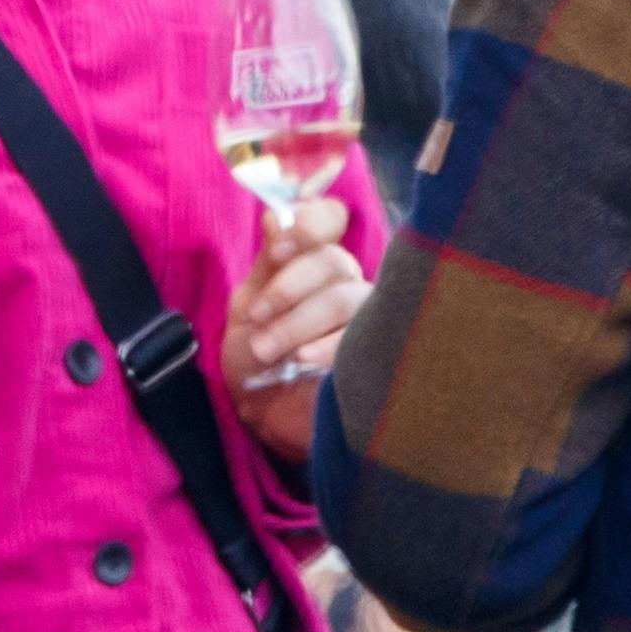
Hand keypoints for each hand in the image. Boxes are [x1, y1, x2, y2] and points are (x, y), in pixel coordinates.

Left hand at [233, 193, 366, 455]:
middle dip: (289, 288)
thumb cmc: (256, 359)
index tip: (279, 248)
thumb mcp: (250, 307)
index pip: (329, 219)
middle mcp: (348, 283)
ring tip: (268, 350)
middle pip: (334, 262)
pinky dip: (331, 345)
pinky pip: (368, 336)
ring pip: (348, 299)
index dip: (310, 225)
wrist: (267, 417)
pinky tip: (306, 360)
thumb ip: (268, 263)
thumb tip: (276, 214)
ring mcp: (370, 317)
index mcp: (314, 262)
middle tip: (256, 318)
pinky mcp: (380, 352)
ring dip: (300, 321)